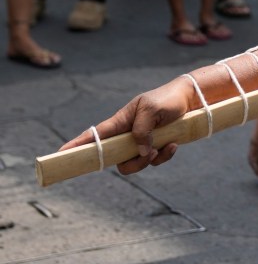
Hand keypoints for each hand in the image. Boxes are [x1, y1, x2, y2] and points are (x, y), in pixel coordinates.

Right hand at [58, 79, 193, 174]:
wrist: (190, 100)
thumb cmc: (167, 100)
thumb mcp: (151, 110)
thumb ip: (141, 131)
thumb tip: (140, 152)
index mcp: (121, 121)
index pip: (95, 135)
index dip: (78, 145)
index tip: (61, 155)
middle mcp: (128, 134)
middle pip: (116, 159)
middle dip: (132, 163)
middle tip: (147, 155)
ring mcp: (141, 141)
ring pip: (136, 162)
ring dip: (150, 159)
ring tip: (165, 145)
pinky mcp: (155, 146)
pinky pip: (154, 160)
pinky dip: (164, 155)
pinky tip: (173, 144)